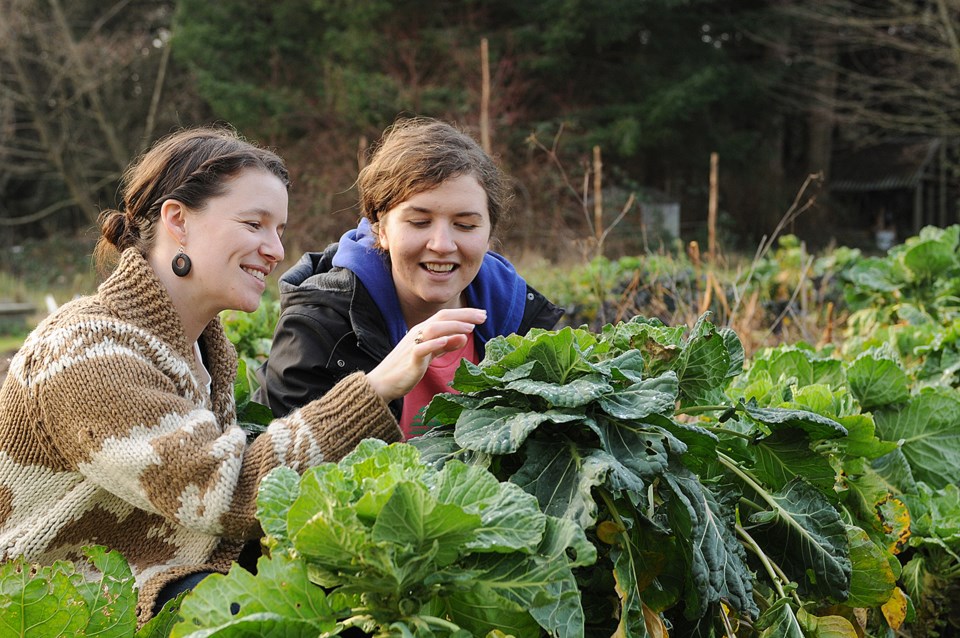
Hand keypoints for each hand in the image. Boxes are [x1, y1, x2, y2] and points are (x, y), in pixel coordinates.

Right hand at [365, 307, 486, 401]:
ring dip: (453, 327)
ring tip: (470, 328)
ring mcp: (413, 345)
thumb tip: (464, 337)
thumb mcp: (430, 354)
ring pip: (434, 329)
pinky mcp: (410, 360)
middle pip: (442, 318)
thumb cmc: (407, 367)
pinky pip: (422, 349)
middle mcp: (418, 333)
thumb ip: (446, 346)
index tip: (482, 314)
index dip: (465, 313)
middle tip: (483, 316)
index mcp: (423, 330)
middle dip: (464, 315)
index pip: (446, 316)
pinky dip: (434, 343)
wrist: (383, 382)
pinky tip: (447, 341)